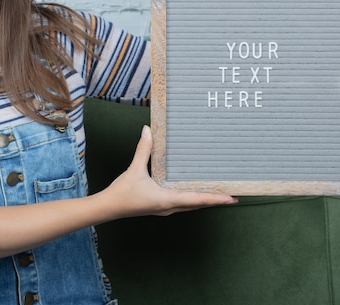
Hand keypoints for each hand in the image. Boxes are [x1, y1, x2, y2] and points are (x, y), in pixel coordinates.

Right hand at [104, 126, 236, 217]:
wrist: (107, 208)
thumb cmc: (122, 192)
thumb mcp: (134, 169)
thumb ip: (143, 150)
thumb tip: (147, 130)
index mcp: (167, 199)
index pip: (196, 199)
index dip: (214, 198)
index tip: (230, 198)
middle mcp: (169, 207)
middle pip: (197, 204)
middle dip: (214, 200)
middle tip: (232, 195)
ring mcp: (165, 208)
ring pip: (190, 205)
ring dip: (204, 200)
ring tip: (218, 194)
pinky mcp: (160, 206)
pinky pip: (182, 203)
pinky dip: (192, 199)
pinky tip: (194, 192)